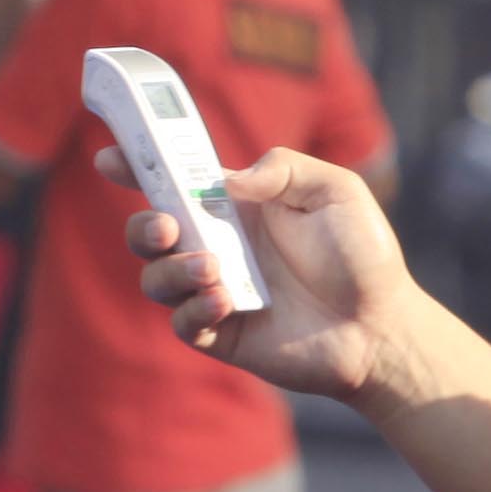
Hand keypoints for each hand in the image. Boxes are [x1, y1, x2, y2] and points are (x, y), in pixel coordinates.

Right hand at [115, 146, 428, 402]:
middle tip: (168, 226)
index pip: (175, 182)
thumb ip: (283, 168)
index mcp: (237, 207)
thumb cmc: (364, 255)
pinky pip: (181, 322)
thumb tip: (226, 182)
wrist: (381, 326)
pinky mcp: (220, 333)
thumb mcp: (336, 190)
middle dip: (143, 226)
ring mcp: (215, 291)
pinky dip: (192, 308)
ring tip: (214, 270)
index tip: (109, 158)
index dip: (136, 168)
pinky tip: (227, 301)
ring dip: (172, 270)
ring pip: (155, 279)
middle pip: (148, 233)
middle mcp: (218, 247)